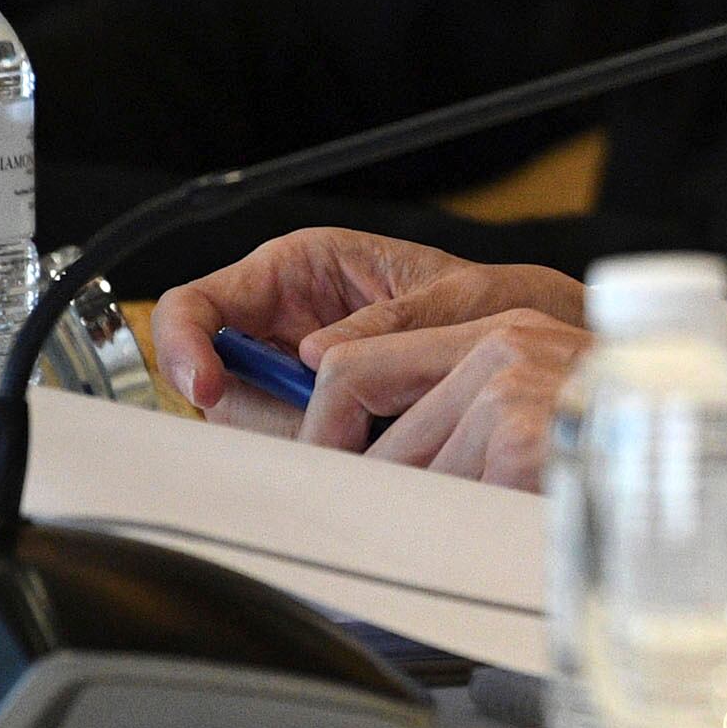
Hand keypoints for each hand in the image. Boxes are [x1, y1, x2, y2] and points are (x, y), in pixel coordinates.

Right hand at [152, 230, 591, 470]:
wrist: (541, 340)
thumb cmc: (497, 299)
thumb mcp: (452, 298)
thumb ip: (387, 323)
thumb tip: (317, 359)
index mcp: (299, 269)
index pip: (198, 304)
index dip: (185, 345)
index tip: (209, 386)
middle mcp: (286, 323)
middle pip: (219, 380)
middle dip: (257, 411)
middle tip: (322, 428)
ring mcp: (298, 377)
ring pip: (253, 424)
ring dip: (299, 440)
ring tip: (372, 434)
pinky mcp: (322, 419)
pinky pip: (296, 446)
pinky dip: (326, 457)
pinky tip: (375, 450)